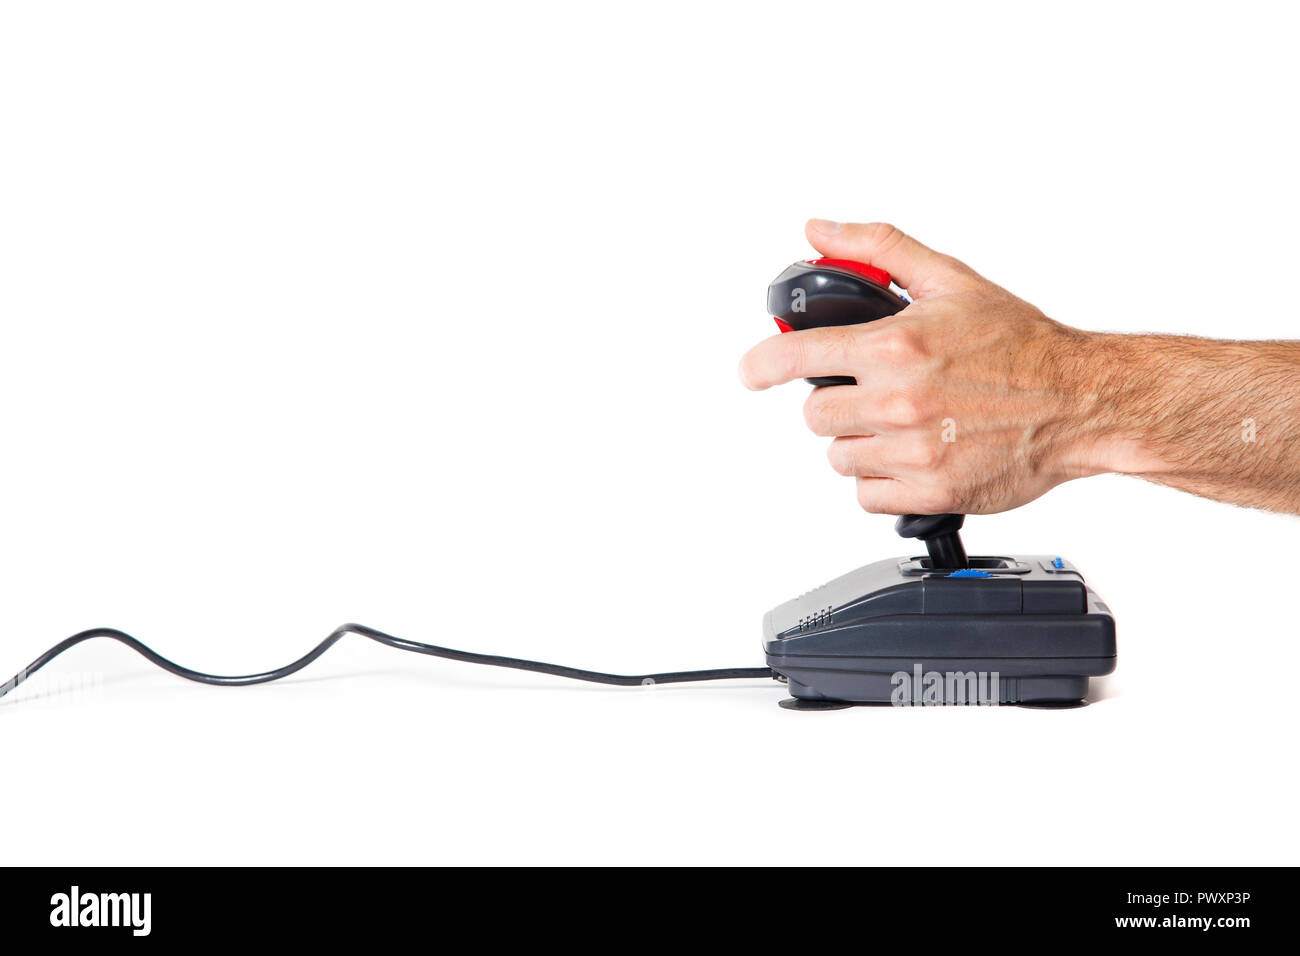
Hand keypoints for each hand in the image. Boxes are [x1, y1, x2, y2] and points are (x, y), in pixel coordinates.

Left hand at [739, 220, 1103, 514]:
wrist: (1080, 402)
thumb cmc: (1022, 344)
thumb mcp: (950, 280)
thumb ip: (878, 249)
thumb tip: (820, 230)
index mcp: (896, 345)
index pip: (799, 356)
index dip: (763, 365)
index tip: (750, 373)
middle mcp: (898, 400)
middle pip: (815, 416)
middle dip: (838, 404)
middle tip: (876, 394)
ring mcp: (913, 451)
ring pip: (839, 457)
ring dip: (861, 443)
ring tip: (906, 425)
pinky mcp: (931, 493)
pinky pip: (867, 496)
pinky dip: (883, 482)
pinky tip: (915, 457)